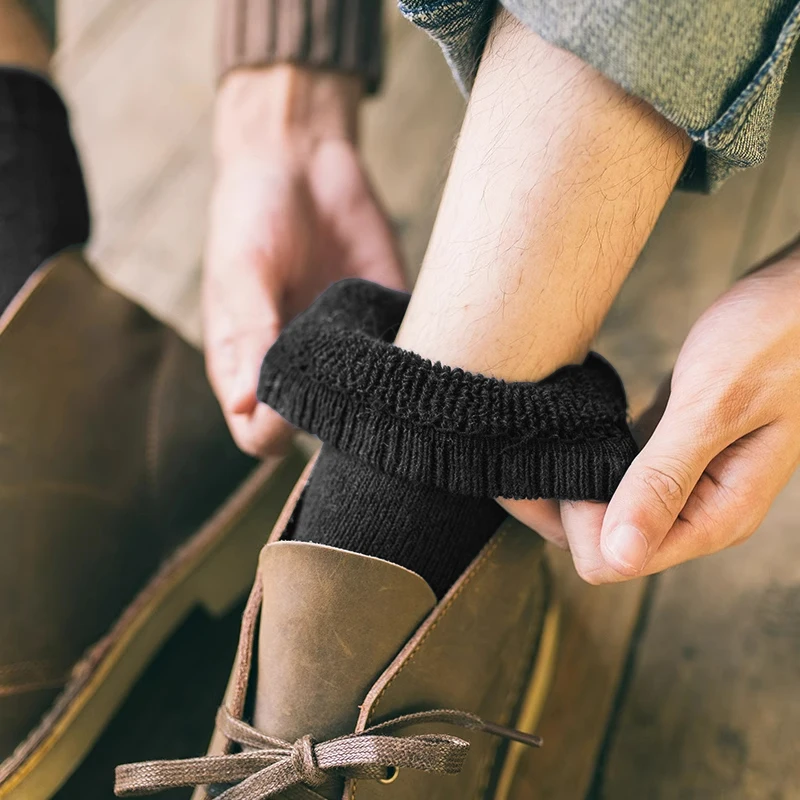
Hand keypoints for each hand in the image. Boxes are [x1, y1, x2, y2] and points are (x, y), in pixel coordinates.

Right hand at [204, 67, 404, 455]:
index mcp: (249, 364)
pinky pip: (402, 362)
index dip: (273, 430)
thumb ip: (248, 336)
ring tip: (379, 363)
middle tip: (347, 385)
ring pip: (365, 407)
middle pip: (315, 430)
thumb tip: (246, 407)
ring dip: (375, 400)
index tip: (294, 399)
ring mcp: (344, 350)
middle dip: (332, 424)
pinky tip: (408, 338)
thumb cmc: (252, 214)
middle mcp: (299, 367)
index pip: (258, 432)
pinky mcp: (383, 323)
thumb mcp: (242, 271)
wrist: (302, 159)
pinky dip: (411, 362)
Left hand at [510, 255, 799, 582]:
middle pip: (607, 540)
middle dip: (572, 501)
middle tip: (554, 444)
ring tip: (565, 433)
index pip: (616, 560)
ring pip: (608, 507)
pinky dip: (596, 456)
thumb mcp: (714, 407)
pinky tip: (584, 428)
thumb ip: (665, 481)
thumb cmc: (775, 338)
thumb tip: (618, 557)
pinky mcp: (672, 452)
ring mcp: (685, 482)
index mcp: (716, 516)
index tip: (566, 466)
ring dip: (580, 478)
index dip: (579, 520)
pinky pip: (618, 475)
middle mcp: (699, 509)